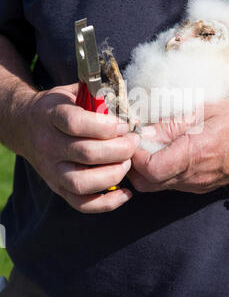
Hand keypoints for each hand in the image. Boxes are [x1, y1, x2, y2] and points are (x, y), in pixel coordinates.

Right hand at [19, 84, 139, 212]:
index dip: (106, 126)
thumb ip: (97, 95)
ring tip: (128, 162)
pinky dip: (107, 203)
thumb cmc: (59, 107)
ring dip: (114, 174)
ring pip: (82, 182)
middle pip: (86, 153)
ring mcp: (51, 170)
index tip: (124, 124)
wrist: (25, 126)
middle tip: (134, 141)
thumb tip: (128, 104)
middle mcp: (48, 145)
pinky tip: (126, 192)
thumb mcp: (73, 92)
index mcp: (52, 116)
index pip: (76, 123)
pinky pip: (82, 204)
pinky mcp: (57, 188)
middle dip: (119, 149)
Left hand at [129, 100, 228, 193]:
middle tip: (135, 143)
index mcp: (194, 154)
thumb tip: (144, 131)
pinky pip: (171, 185)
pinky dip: (160, 172)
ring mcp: (196, 185)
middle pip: (146, 184)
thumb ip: (172, 123)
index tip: (133, 137)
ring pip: (157, 187)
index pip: (149, 169)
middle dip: (133, 165)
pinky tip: (165, 152)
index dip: (134, 155)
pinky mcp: (200, 187)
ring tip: (148, 145)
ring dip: (145, 169)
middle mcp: (193, 176)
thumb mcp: (206, 111)